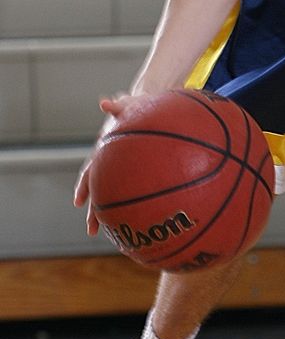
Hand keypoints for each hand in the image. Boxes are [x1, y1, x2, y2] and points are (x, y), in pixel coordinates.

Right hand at [73, 92, 139, 235]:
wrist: (152, 110)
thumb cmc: (139, 107)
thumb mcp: (129, 105)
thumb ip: (117, 105)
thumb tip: (104, 102)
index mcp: (106, 151)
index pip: (91, 171)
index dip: (84, 186)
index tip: (77, 202)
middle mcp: (112, 164)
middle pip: (100, 192)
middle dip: (94, 211)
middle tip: (91, 230)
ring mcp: (124, 169)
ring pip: (116, 196)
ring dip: (112, 215)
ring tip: (114, 236)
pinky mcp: (139, 172)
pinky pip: (137, 191)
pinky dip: (136, 206)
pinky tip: (141, 223)